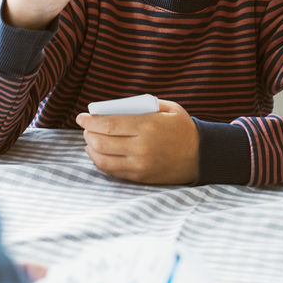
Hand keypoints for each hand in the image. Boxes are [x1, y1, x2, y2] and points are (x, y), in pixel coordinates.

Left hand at [75, 99, 198, 184]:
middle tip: (86, 128)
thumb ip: (143, 105)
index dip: (90, 121)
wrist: (201, 156)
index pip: (108, 124)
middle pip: (101, 142)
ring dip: (91, 149)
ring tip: (90, 141)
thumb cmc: (182, 129)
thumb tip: (114, 108)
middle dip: (88, 134)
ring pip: (103, 159)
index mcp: (147, 126)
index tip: (81, 118)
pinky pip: (112, 171)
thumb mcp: (168, 108)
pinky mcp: (140, 177)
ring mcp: (139, 165)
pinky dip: (100, 162)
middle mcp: (141, 147)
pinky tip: (99, 154)